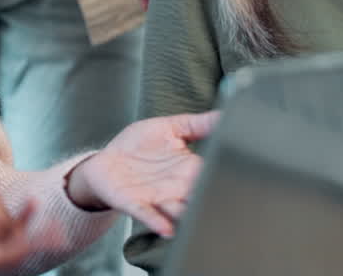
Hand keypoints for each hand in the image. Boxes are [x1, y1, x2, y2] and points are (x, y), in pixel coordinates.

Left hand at [67, 111, 217, 238]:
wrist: (106, 163)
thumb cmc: (138, 146)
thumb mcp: (168, 128)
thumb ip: (197, 124)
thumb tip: (226, 113)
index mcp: (190, 168)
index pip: (212, 173)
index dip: (222, 174)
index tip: (236, 175)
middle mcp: (179, 187)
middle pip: (200, 197)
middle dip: (209, 200)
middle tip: (220, 200)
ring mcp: (158, 199)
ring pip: (179, 211)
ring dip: (186, 214)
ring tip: (195, 213)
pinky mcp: (136, 204)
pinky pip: (149, 215)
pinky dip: (158, 222)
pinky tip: (166, 229)